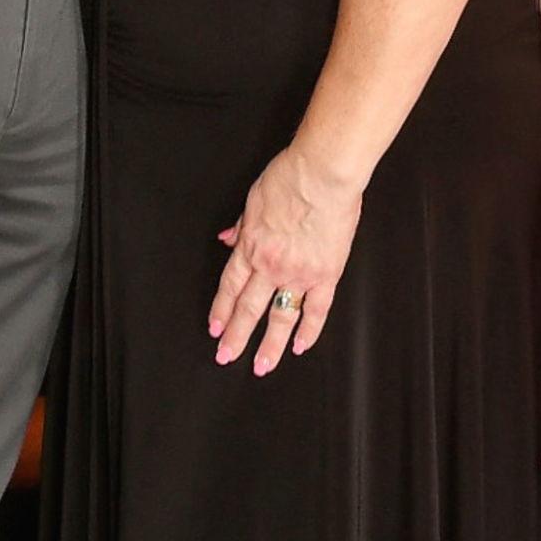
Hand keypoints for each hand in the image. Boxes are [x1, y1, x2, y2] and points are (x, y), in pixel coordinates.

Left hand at [207, 144, 362, 375]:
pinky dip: (309, 331)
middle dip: (236, 336)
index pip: (230, 286)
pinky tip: (300, 346)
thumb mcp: (253, 199)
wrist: (321, 175)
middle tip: (227, 357)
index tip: (215, 329)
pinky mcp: (326, 275)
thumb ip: (241, 226)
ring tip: (262, 365)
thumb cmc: (289, 178)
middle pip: (249, 308)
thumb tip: (227, 238)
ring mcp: (298, 274)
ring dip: (269, 345)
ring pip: (280, 317)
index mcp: (251, 246)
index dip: (221, 310)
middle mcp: (271, 265)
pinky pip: (316, 310)